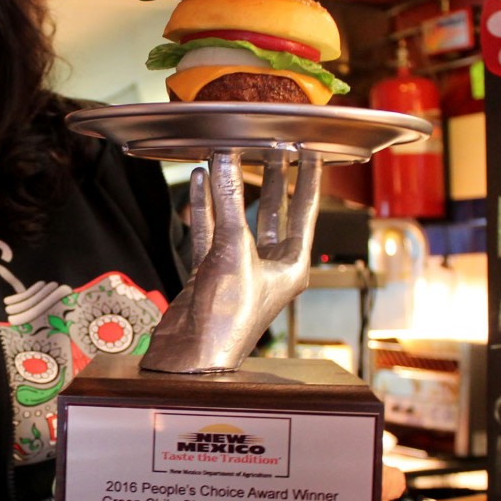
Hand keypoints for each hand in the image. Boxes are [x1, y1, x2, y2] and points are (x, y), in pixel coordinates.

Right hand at [140, 151, 322, 372]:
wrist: (191, 353)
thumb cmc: (227, 317)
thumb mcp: (233, 251)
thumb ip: (228, 202)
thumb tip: (226, 160)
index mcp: (293, 266)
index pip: (305, 211)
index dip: (307, 179)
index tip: (310, 151)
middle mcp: (270, 266)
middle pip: (273, 212)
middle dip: (271, 179)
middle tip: (272, 148)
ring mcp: (240, 269)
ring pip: (237, 219)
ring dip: (231, 190)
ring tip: (230, 157)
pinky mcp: (211, 272)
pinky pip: (210, 231)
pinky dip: (206, 207)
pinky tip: (202, 182)